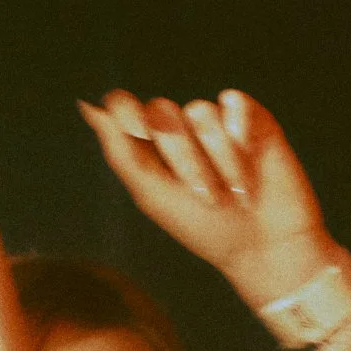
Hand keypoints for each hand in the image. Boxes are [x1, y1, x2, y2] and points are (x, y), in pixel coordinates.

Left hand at [78, 87, 350, 307]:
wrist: (263, 247)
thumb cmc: (205, 228)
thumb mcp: (154, 195)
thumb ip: (121, 151)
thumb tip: (87, 104)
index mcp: (149, 149)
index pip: (123, 107)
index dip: (126, 113)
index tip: (137, 134)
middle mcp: (180, 130)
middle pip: (161, 113)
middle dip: (182, 159)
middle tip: (205, 196)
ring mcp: (216, 122)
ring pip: (200, 112)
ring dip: (218, 160)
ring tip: (236, 193)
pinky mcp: (251, 119)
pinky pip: (233, 103)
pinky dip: (239, 136)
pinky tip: (251, 162)